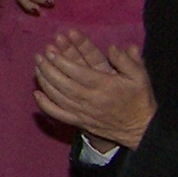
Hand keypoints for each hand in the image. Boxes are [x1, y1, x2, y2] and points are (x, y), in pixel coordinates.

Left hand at [35, 31, 154, 147]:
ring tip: (37, 67)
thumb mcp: (140, 76)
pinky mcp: (80, 122)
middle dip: (50, 69)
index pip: (79, 73)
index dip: (63, 62)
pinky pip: (60, 115)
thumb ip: (128, 60)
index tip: (52, 51)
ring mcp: (84, 113)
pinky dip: (46, 106)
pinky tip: (37, 94)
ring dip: (45, 82)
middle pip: (64, 84)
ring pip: (59, 97)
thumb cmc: (139, 99)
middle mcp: (91, 100)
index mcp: (105, 86)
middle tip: (39, 56)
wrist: (140, 128)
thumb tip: (113, 48)